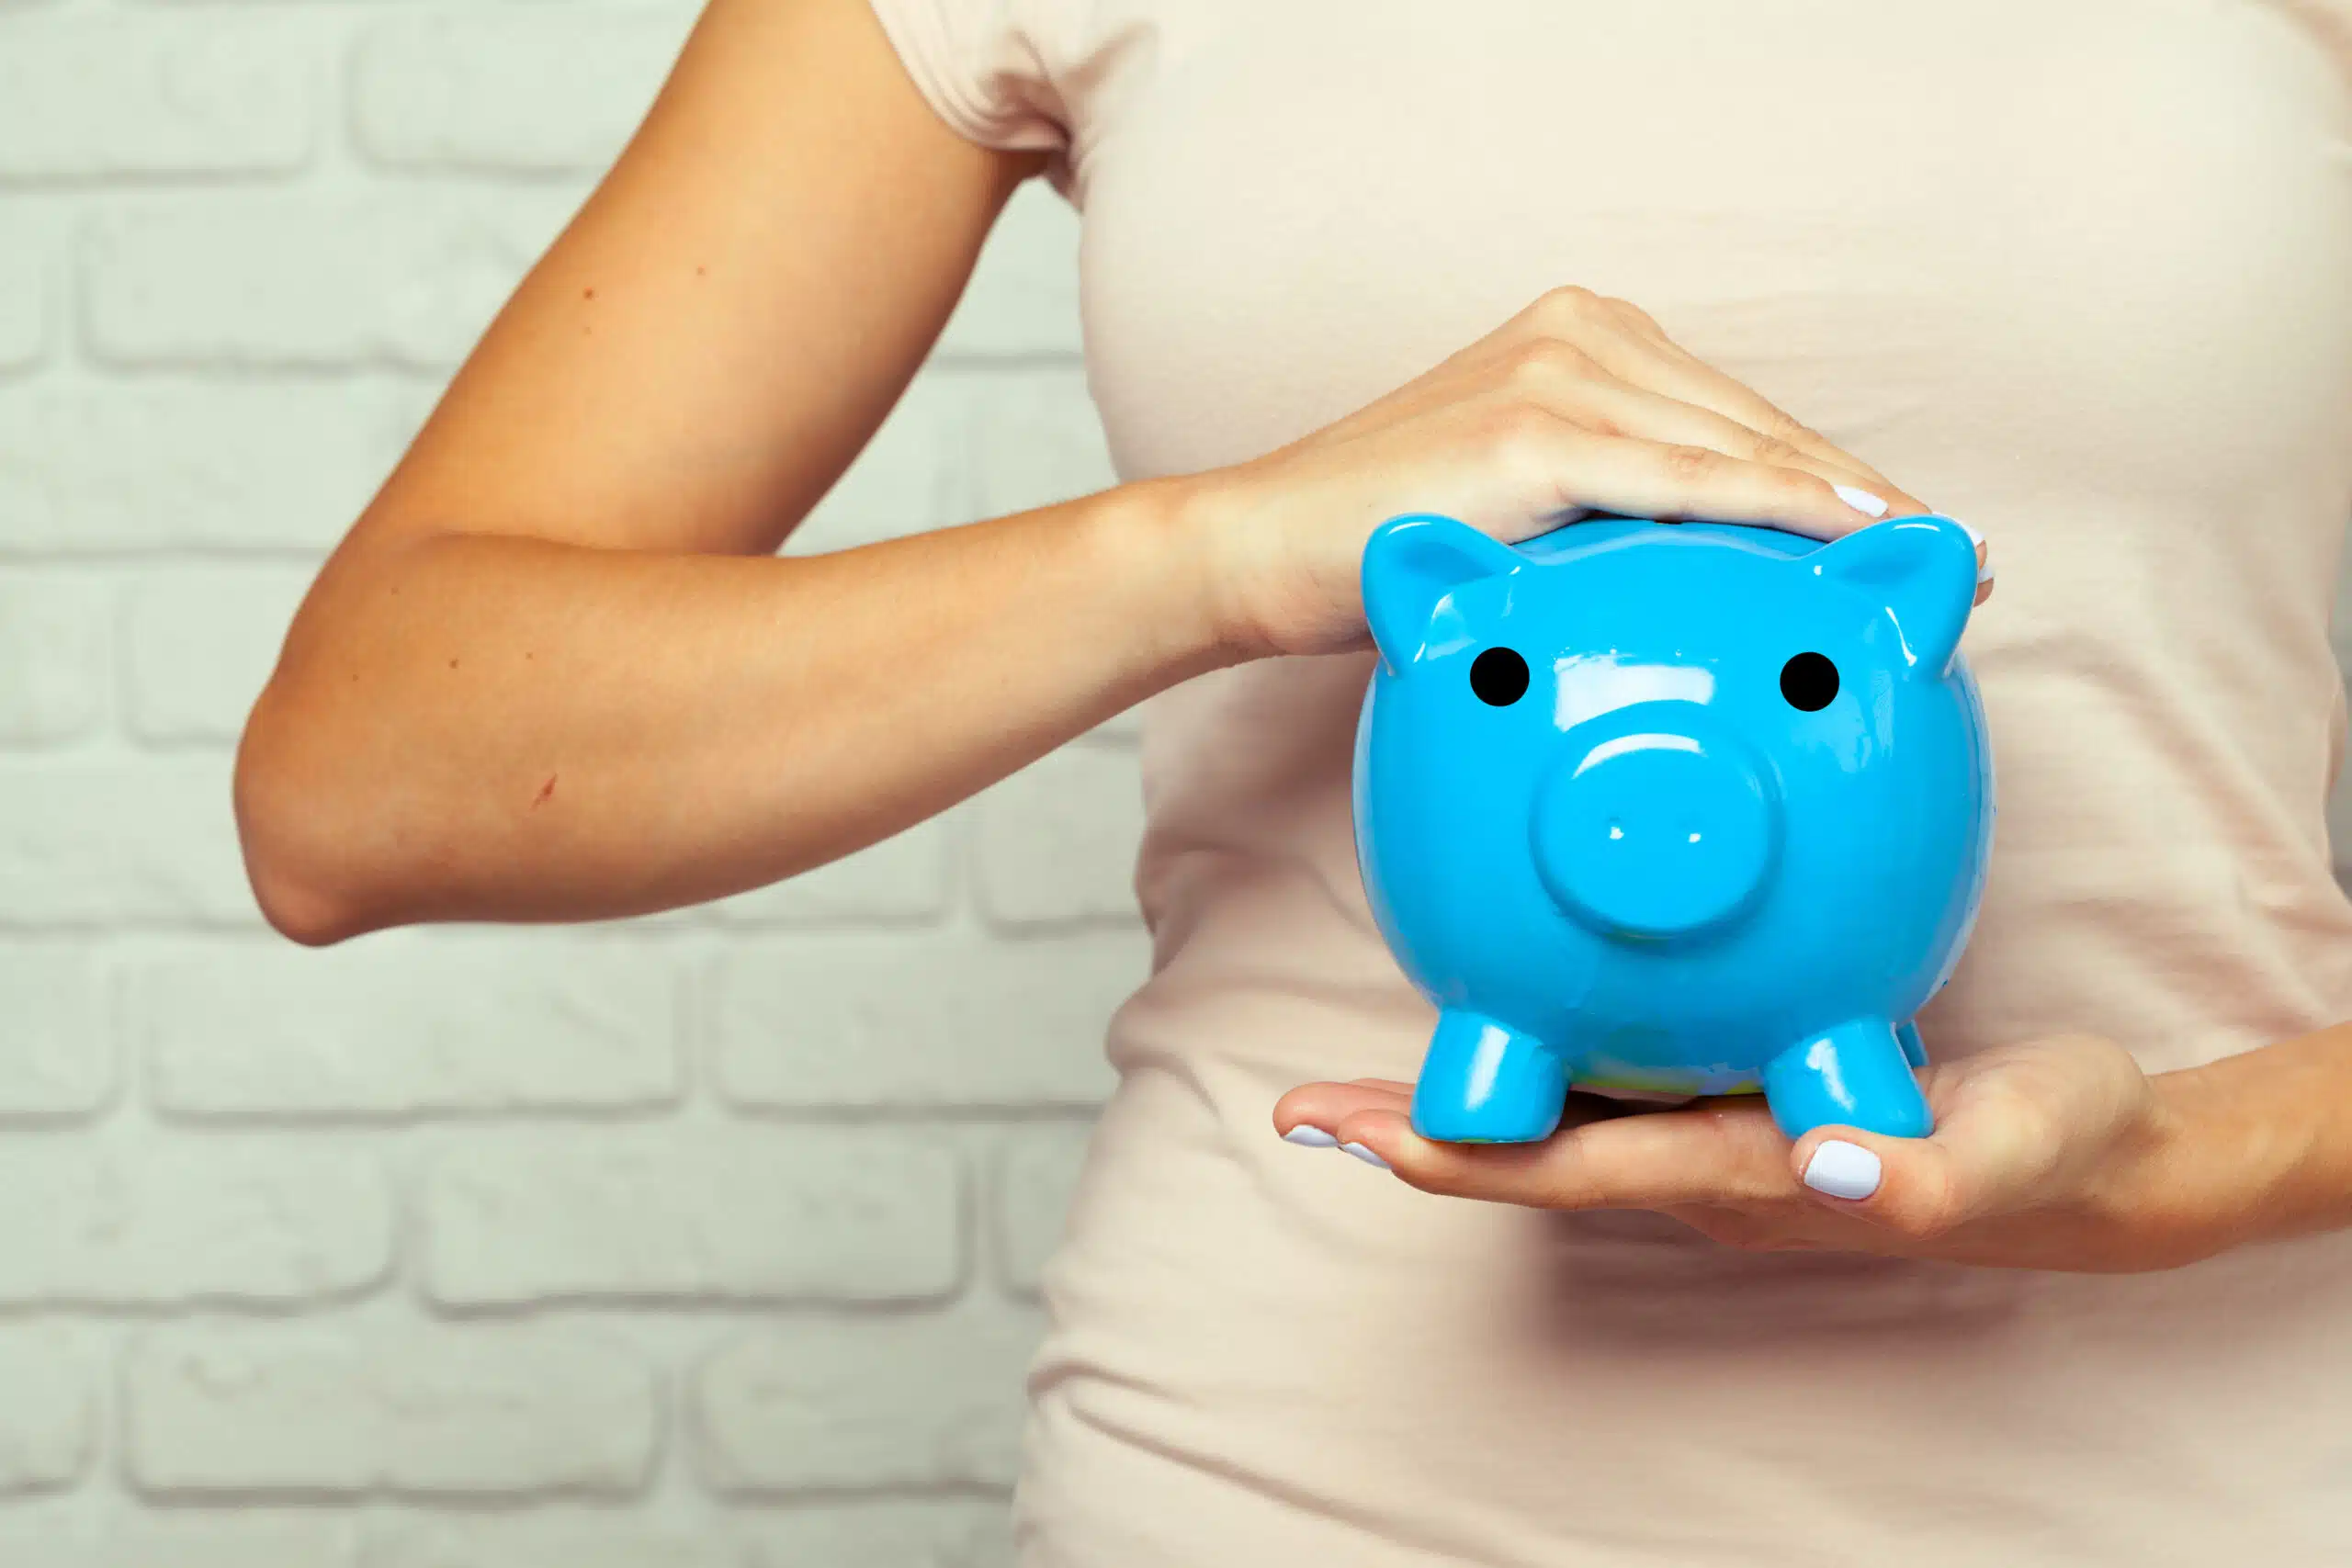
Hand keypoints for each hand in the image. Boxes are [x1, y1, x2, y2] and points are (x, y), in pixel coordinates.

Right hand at [1167, 285, 1981, 660]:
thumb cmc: (1381, 551)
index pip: (1736, 420)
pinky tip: (1849, 538)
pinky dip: (1775, 511)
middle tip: (1948, 562)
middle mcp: (1584, 337)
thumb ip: (1597, 521)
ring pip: (1738, 451)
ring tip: (1923, 563)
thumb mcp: (1512, 521)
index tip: (1909, 541)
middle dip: (1861, 500)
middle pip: (1759, 429)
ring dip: (1846, 510)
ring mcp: (1561, 375)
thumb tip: (1680, 594)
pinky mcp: (1534, 430)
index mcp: (1585, 344)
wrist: (1259, 550)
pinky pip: (1683, 483)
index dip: (1832, 481)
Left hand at [1275, 1034, 2244, 1272]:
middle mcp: (1707, 1164)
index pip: (1572, 1168)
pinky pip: (1615, 1075)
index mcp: (1747, 1173)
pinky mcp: (1742, 1092)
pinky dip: (1541, 1044)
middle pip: (1530, 1154)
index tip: (1357, 1135)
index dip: (1460, 1155)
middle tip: (1299, 1110)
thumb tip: (1840, 1168)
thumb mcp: (2019, 1147)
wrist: (2095, 1159)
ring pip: (1559, 1117)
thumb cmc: (2053, 1152)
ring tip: (1353, 1075)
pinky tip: (1511, 995)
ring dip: (1458, 1095)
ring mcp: (1716, 1136)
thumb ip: (1935, 1164)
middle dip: (1412, 1134)